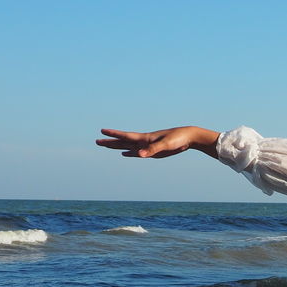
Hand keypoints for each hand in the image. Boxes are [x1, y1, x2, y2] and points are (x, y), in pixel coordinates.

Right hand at [96, 126, 219, 158]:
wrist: (189, 138)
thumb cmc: (178, 138)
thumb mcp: (165, 145)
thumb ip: (152, 150)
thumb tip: (139, 155)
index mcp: (145, 138)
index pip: (125, 136)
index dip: (113, 134)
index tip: (101, 131)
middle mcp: (144, 141)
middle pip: (123, 142)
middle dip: (110, 142)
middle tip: (96, 141)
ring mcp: (148, 147)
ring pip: (128, 147)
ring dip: (117, 147)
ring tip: (105, 146)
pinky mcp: (153, 152)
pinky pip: (138, 153)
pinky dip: (130, 154)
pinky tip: (124, 154)